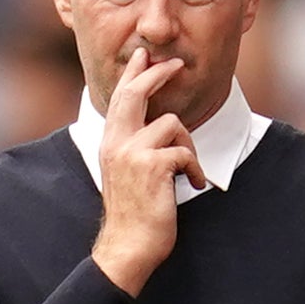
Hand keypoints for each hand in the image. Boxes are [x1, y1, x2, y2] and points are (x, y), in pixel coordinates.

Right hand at [90, 44, 202, 296]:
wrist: (127, 247)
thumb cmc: (132, 216)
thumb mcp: (126, 174)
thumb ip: (134, 149)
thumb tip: (157, 129)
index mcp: (110, 143)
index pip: (120, 98)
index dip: (133, 74)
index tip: (144, 56)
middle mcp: (116, 143)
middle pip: (136, 93)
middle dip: (158, 73)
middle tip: (176, 64)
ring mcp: (133, 152)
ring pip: (172, 124)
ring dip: (188, 146)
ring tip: (187, 172)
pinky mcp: (153, 165)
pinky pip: (185, 152)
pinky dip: (194, 168)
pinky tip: (191, 184)